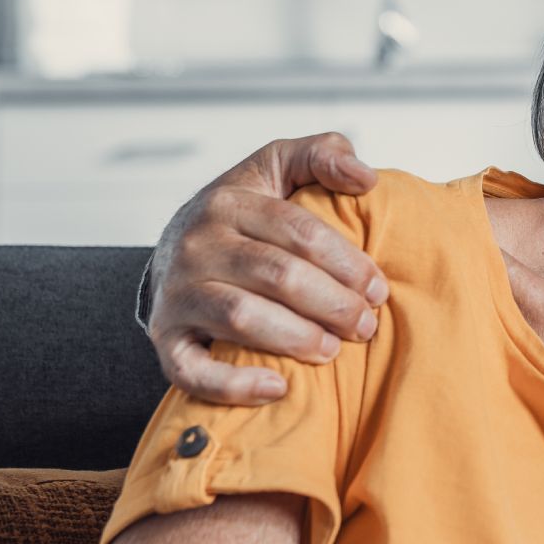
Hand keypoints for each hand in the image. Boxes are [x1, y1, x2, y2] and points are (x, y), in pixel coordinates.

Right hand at [148, 132, 387, 404]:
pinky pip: (191, 369)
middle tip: (366, 326)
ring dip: (296, 338)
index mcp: (229, 201)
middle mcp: (197, 245)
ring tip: (333, 349)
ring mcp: (177, 293)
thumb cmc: (245, 209)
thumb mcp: (278, 166)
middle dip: (331, 303)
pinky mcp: (165, 337)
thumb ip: (322, 154)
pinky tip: (278, 389)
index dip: (345, 262)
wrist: (173, 247)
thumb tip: (365, 176)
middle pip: (276, 275)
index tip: (379, 288)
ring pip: (241, 318)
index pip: (298, 231)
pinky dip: (233, 385)